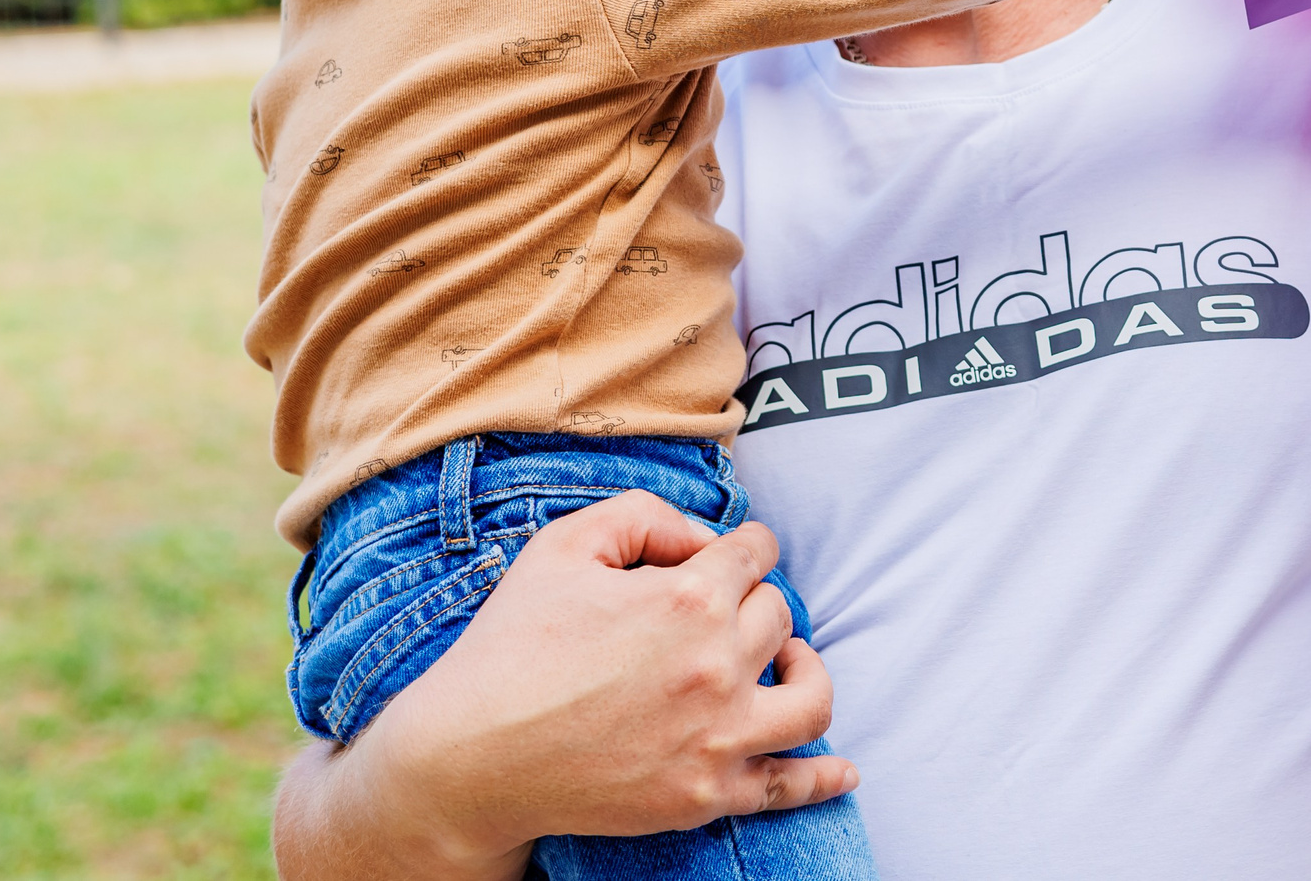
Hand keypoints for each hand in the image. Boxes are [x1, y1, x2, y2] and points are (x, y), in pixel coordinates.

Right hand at [273, 492, 856, 880]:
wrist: (467, 759)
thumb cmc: (510, 647)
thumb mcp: (564, 546)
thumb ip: (645, 516)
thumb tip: (704, 538)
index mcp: (687, 599)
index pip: (756, 553)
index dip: (739, 548)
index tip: (726, 559)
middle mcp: (717, 666)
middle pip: (778, 615)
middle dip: (751, 604)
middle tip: (715, 615)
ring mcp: (718, 737)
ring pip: (810, 693)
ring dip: (803, 668)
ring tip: (777, 664)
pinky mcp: (706, 795)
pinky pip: (791, 786)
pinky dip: (826, 775)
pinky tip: (843, 768)